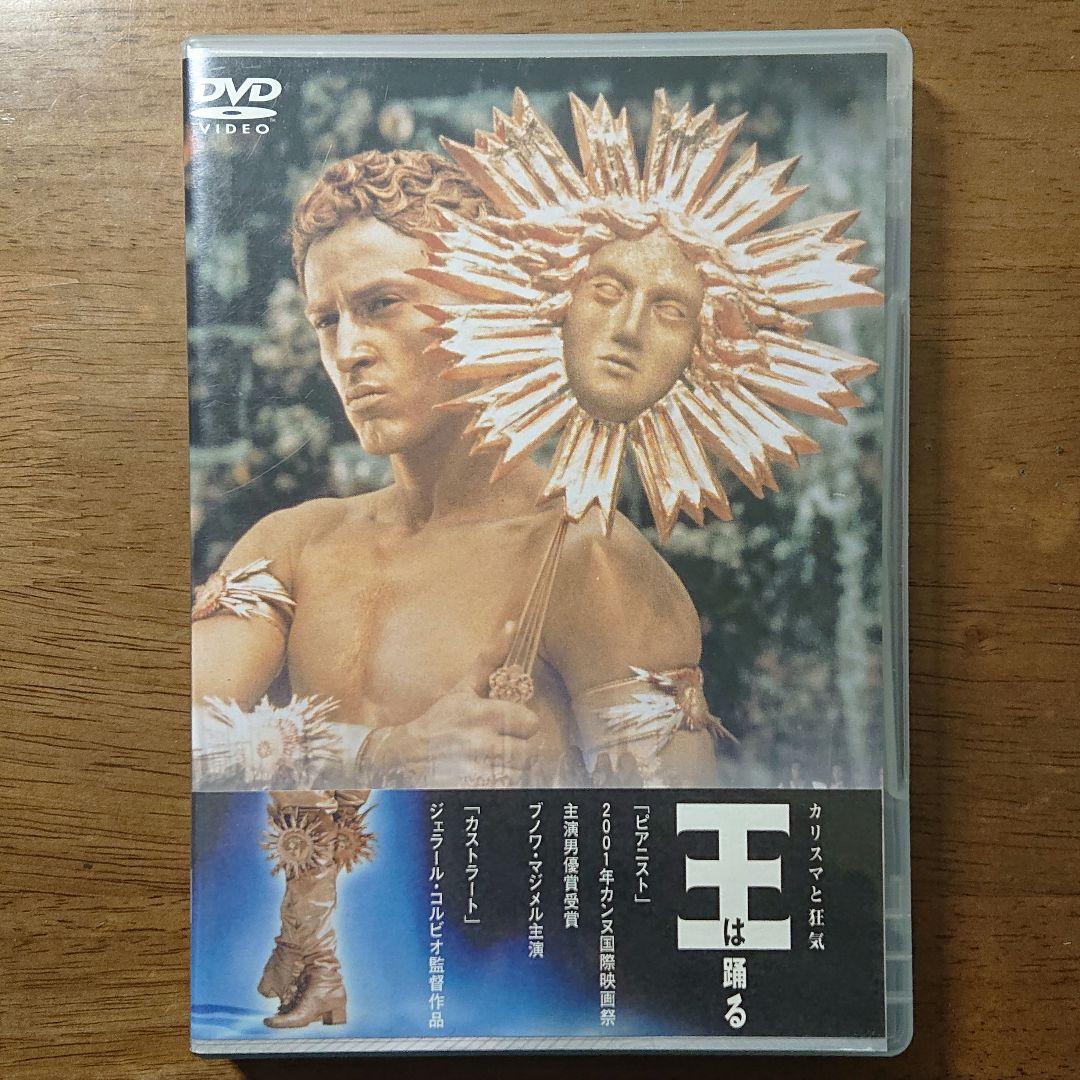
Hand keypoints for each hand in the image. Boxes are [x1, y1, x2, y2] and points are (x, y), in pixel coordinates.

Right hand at [373, 622, 539, 784]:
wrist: (404, 757)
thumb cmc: (440, 720)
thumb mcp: (463, 688)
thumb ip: (490, 658)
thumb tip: (512, 625)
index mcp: (482, 714)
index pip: (531, 723)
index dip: (522, 725)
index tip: (508, 726)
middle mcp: (481, 744)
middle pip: (529, 752)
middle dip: (517, 750)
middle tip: (498, 746)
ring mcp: (478, 772)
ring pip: (520, 774)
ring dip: (510, 771)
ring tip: (490, 763)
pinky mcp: (474, 791)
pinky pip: (508, 789)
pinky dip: (501, 785)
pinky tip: (485, 777)